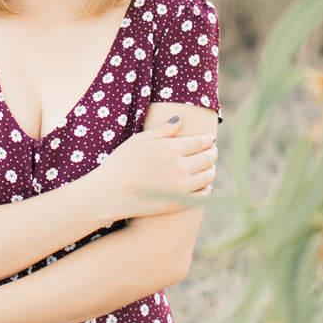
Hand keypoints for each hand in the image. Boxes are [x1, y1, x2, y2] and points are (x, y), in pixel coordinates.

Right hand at [90, 119, 216, 219]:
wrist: (110, 194)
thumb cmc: (120, 163)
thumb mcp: (138, 140)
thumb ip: (162, 130)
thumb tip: (179, 120)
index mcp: (171, 148)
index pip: (201, 141)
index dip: (207, 139)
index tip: (208, 139)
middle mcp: (180, 167)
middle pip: (208, 157)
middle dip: (212, 152)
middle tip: (212, 151)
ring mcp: (181, 187)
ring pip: (208, 176)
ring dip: (211, 169)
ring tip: (208, 166)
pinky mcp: (179, 203)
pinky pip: (203, 195)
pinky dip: (207, 188)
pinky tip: (202, 185)